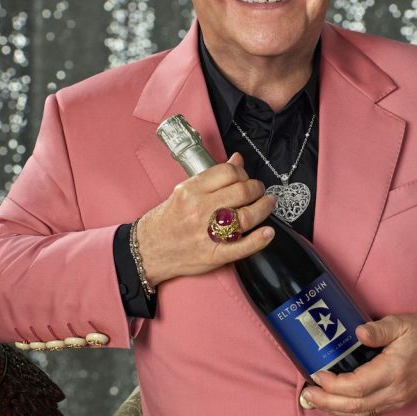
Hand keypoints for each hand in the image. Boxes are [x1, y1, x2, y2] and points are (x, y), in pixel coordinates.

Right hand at [135, 153, 275, 285]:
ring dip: (264, 208)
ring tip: (268, 204)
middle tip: (260, 190)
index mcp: (191, 191)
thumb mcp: (184, 191)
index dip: (243, 173)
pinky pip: (242, 247)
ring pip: (246, 217)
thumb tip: (237, 160)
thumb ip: (212, 177)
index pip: (228, 173)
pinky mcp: (213, 255)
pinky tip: (268, 232)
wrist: (148, 250)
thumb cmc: (166, 221)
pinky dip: (260, 239)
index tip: (246, 177)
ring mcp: (207, 234)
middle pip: (241, 192)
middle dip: (257, 188)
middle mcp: (199, 210)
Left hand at [299, 311, 416, 415]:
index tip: (317, 373)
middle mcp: (394, 391)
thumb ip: (380, 329)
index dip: (333, 384)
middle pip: (355, 405)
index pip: (357, 385)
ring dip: (334, 410)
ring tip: (312, 403)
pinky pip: (369, 412)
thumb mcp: (403, 323)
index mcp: (394, 371)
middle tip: (305, 395)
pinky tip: (334, 406)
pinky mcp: (397, 402)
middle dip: (326, 402)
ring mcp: (396, 400)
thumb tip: (358, 333)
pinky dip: (349, 411)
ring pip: (360, 412)